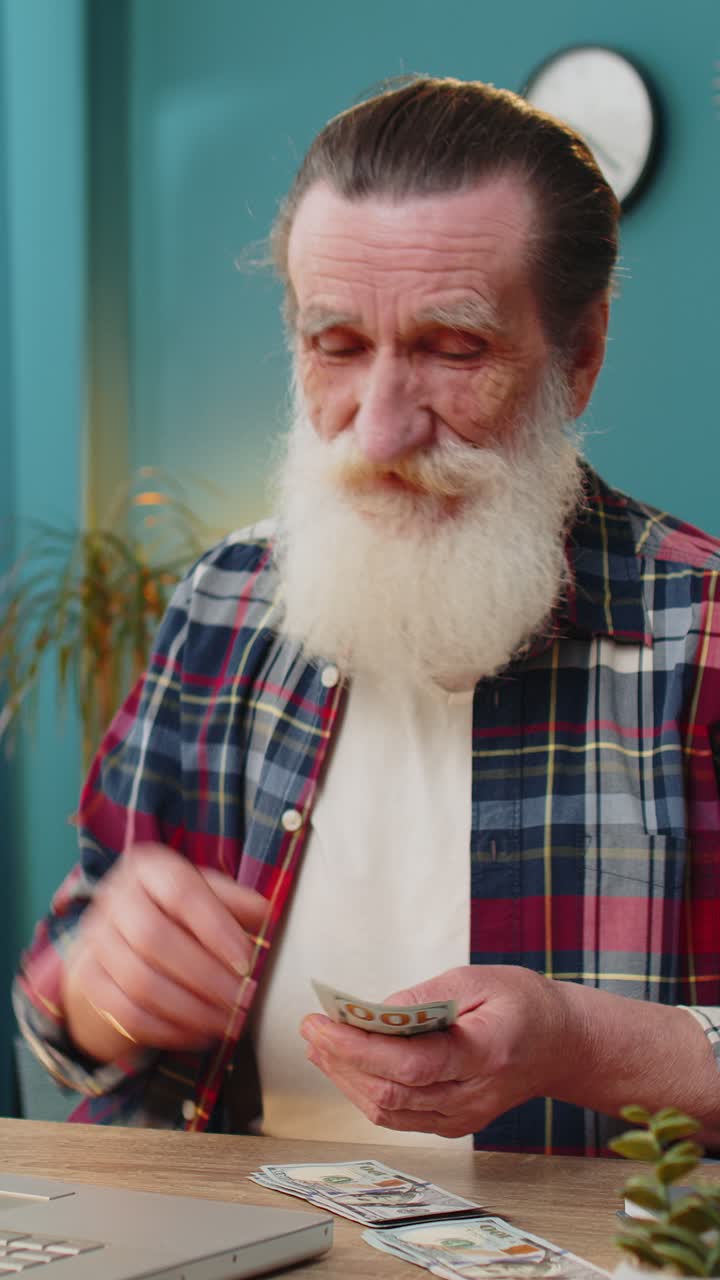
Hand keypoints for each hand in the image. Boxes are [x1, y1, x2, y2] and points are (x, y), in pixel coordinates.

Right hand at [62, 844, 267, 1061]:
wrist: (122, 936)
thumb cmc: (177, 911)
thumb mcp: (208, 895)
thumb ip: (236, 902)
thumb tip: (267, 913)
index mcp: (149, 868)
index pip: (181, 891)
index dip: (216, 927)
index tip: (246, 960)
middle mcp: (116, 898)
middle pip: (154, 939)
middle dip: (204, 976)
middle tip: (241, 998)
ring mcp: (97, 940)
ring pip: (139, 982)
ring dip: (190, 1009)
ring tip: (226, 1021)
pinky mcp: (89, 979)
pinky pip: (126, 1012)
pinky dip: (168, 1029)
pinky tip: (199, 1034)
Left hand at [300, 965, 572, 1138]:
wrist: (560, 1044)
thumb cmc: (522, 1005)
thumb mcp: (476, 980)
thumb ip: (424, 999)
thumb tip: (372, 1012)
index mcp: (485, 1055)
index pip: (410, 1065)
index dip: (358, 1048)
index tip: (322, 1023)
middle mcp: (472, 1096)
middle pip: (391, 1094)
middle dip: (340, 1062)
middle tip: (311, 1028)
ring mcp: (461, 1118)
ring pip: (388, 1112)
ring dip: (345, 1079)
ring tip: (318, 1043)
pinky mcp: (451, 1123)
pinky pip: (398, 1115)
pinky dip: (364, 1090)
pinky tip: (344, 1064)